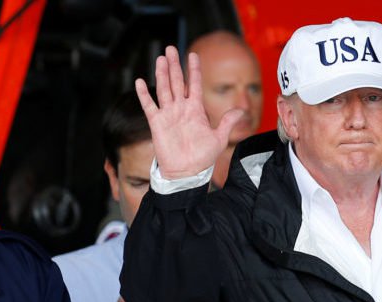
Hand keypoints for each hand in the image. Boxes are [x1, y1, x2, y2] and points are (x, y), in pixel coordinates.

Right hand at [135, 46, 243, 177]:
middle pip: (176, 82)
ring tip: (161, 58)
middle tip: (171, 48)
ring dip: (162, 74)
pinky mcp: (157, 123)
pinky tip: (140, 82)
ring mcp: (168, 115)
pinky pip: (149, 106)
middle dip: (174, 65)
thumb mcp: (219, 139)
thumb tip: (241, 111)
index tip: (193, 55)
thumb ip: (227, 122)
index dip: (193, 70)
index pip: (194, 84)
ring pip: (164, 89)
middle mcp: (181, 109)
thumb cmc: (202, 158)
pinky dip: (144, 94)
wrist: (187, 173)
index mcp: (196, 110)